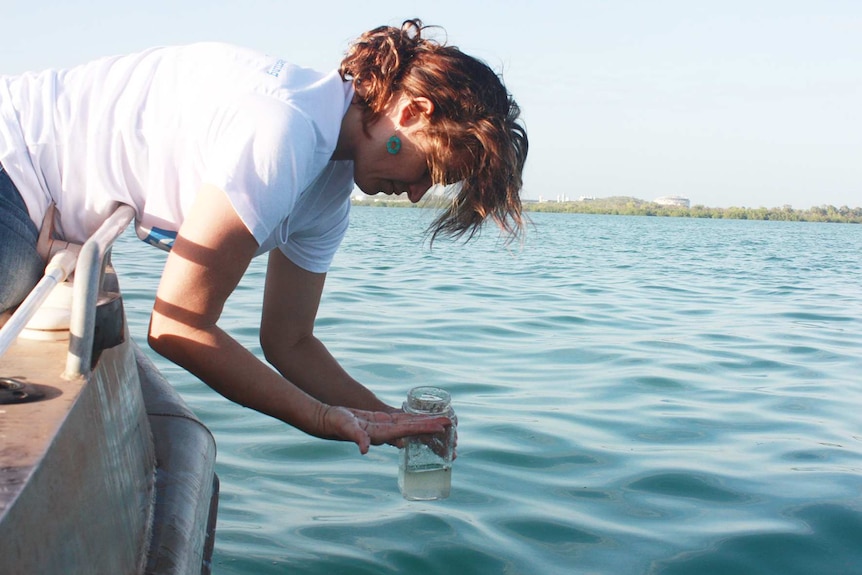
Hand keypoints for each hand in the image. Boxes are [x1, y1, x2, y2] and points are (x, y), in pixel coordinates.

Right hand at [321, 406, 451, 454]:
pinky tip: (424, 416)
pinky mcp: (382, 421)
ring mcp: (386, 427)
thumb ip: (356, 437)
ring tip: (443, 419)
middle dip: (432, 426)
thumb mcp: (347, 428)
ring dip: (426, 421)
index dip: (425, 428)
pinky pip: (403, 420)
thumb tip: (364, 449)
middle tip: (451, 423)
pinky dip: (415, 418)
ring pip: (411, 424)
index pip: (409, 430)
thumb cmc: (336, 423)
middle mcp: (387, 432)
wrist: (328, 421)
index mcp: (382, 434)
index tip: (441, 427)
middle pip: (414, 428)